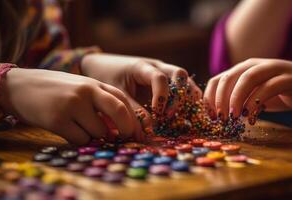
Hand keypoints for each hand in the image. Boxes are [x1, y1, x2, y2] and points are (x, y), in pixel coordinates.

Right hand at [0, 68, 142, 144]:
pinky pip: (81, 140)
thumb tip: (121, 126)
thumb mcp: (82, 87)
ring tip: (81, 127)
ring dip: (95, 136)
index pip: (123, 101)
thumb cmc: (56, 89)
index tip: (137, 133)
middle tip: (125, 138)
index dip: (134, 118)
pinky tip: (68, 130)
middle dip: (127, 129)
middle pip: (119, 112)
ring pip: (99, 132)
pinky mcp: (58, 120)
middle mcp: (87, 92)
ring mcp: (72, 105)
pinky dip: (79, 140)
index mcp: (95, 83)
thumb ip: (101, 101)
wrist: (20, 86)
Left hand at [81, 53, 201, 129]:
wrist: (104, 66)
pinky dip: (187, 103)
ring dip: (188, 100)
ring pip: (186, 81)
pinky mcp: (168, 82)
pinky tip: (185, 119)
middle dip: (180, 96)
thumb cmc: (108, 77)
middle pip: (180, 74)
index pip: (160, 77)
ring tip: (183, 119)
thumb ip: (133, 110)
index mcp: (143, 66)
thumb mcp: (117, 94)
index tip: (157, 113)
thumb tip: (149, 130)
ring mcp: (165, 73)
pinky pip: (184, 90)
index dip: (162, 96)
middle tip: (170, 115)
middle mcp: (159, 67)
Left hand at [204, 58, 291, 122]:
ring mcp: (271, 68)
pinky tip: (251, 118)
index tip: (210, 117)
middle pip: (228, 78)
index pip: (218, 80)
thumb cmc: (279, 93)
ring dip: (236, 99)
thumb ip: (239, 101)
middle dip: (220, 100)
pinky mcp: (287, 77)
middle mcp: (253, 65)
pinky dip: (256, 103)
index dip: (210, 98)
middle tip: (220, 119)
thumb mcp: (254, 96)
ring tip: (233, 117)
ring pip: (246, 79)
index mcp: (242, 69)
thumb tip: (219, 115)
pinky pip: (267, 88)